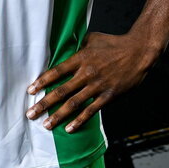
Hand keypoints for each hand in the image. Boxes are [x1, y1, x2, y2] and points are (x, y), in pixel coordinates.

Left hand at [25, 31, 160, 132]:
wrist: (138, 51)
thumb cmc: (114, 43)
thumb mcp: (92, 39)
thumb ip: (77, 46)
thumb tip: (64, 48)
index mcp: (81, 58)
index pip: (56, 72)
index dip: (42, 82)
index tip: (30, 91)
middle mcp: (87, 73)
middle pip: (61, 91)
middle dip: (44, 104)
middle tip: (31, 114)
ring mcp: (97, 86)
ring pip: (74, 104)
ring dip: (58, 116)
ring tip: (46, 125)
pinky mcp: (108, 96)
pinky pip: (91, 111)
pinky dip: (79, 121)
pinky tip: (69, 129)